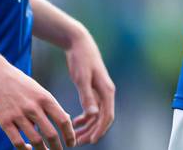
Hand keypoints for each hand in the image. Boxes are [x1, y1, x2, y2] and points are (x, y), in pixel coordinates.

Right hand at [0, 57, 74, 148]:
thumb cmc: (20, 83)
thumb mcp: (39, 90)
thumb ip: (51, 105)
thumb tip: (66, 120)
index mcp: (45, 98)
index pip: (63, 120)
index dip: (70, 135)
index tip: (71, 143)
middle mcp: (33, 107)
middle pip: (51, 134)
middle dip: (57, 147)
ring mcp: (18, 115)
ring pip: (35, 141)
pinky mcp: (4, 121)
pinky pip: (18, 142)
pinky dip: (25, 149)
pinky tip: (29, 149)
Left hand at [63, 26, 115, 143]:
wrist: (79, 43)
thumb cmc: (81, 59)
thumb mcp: (82, 78)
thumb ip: (87, 97)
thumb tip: (92, 115)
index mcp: (107, 91)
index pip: (107, 116)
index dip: (100, 130)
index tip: (91, 141)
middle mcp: (106, 93)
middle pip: (103, 119)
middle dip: (92, 132)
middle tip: (78, 142)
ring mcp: (100, 92)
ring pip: (97, 116)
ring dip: (88, 127)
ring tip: (75, 136)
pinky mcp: (93, 90)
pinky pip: (92, 109)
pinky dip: (85, 118)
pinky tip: (74, 122)